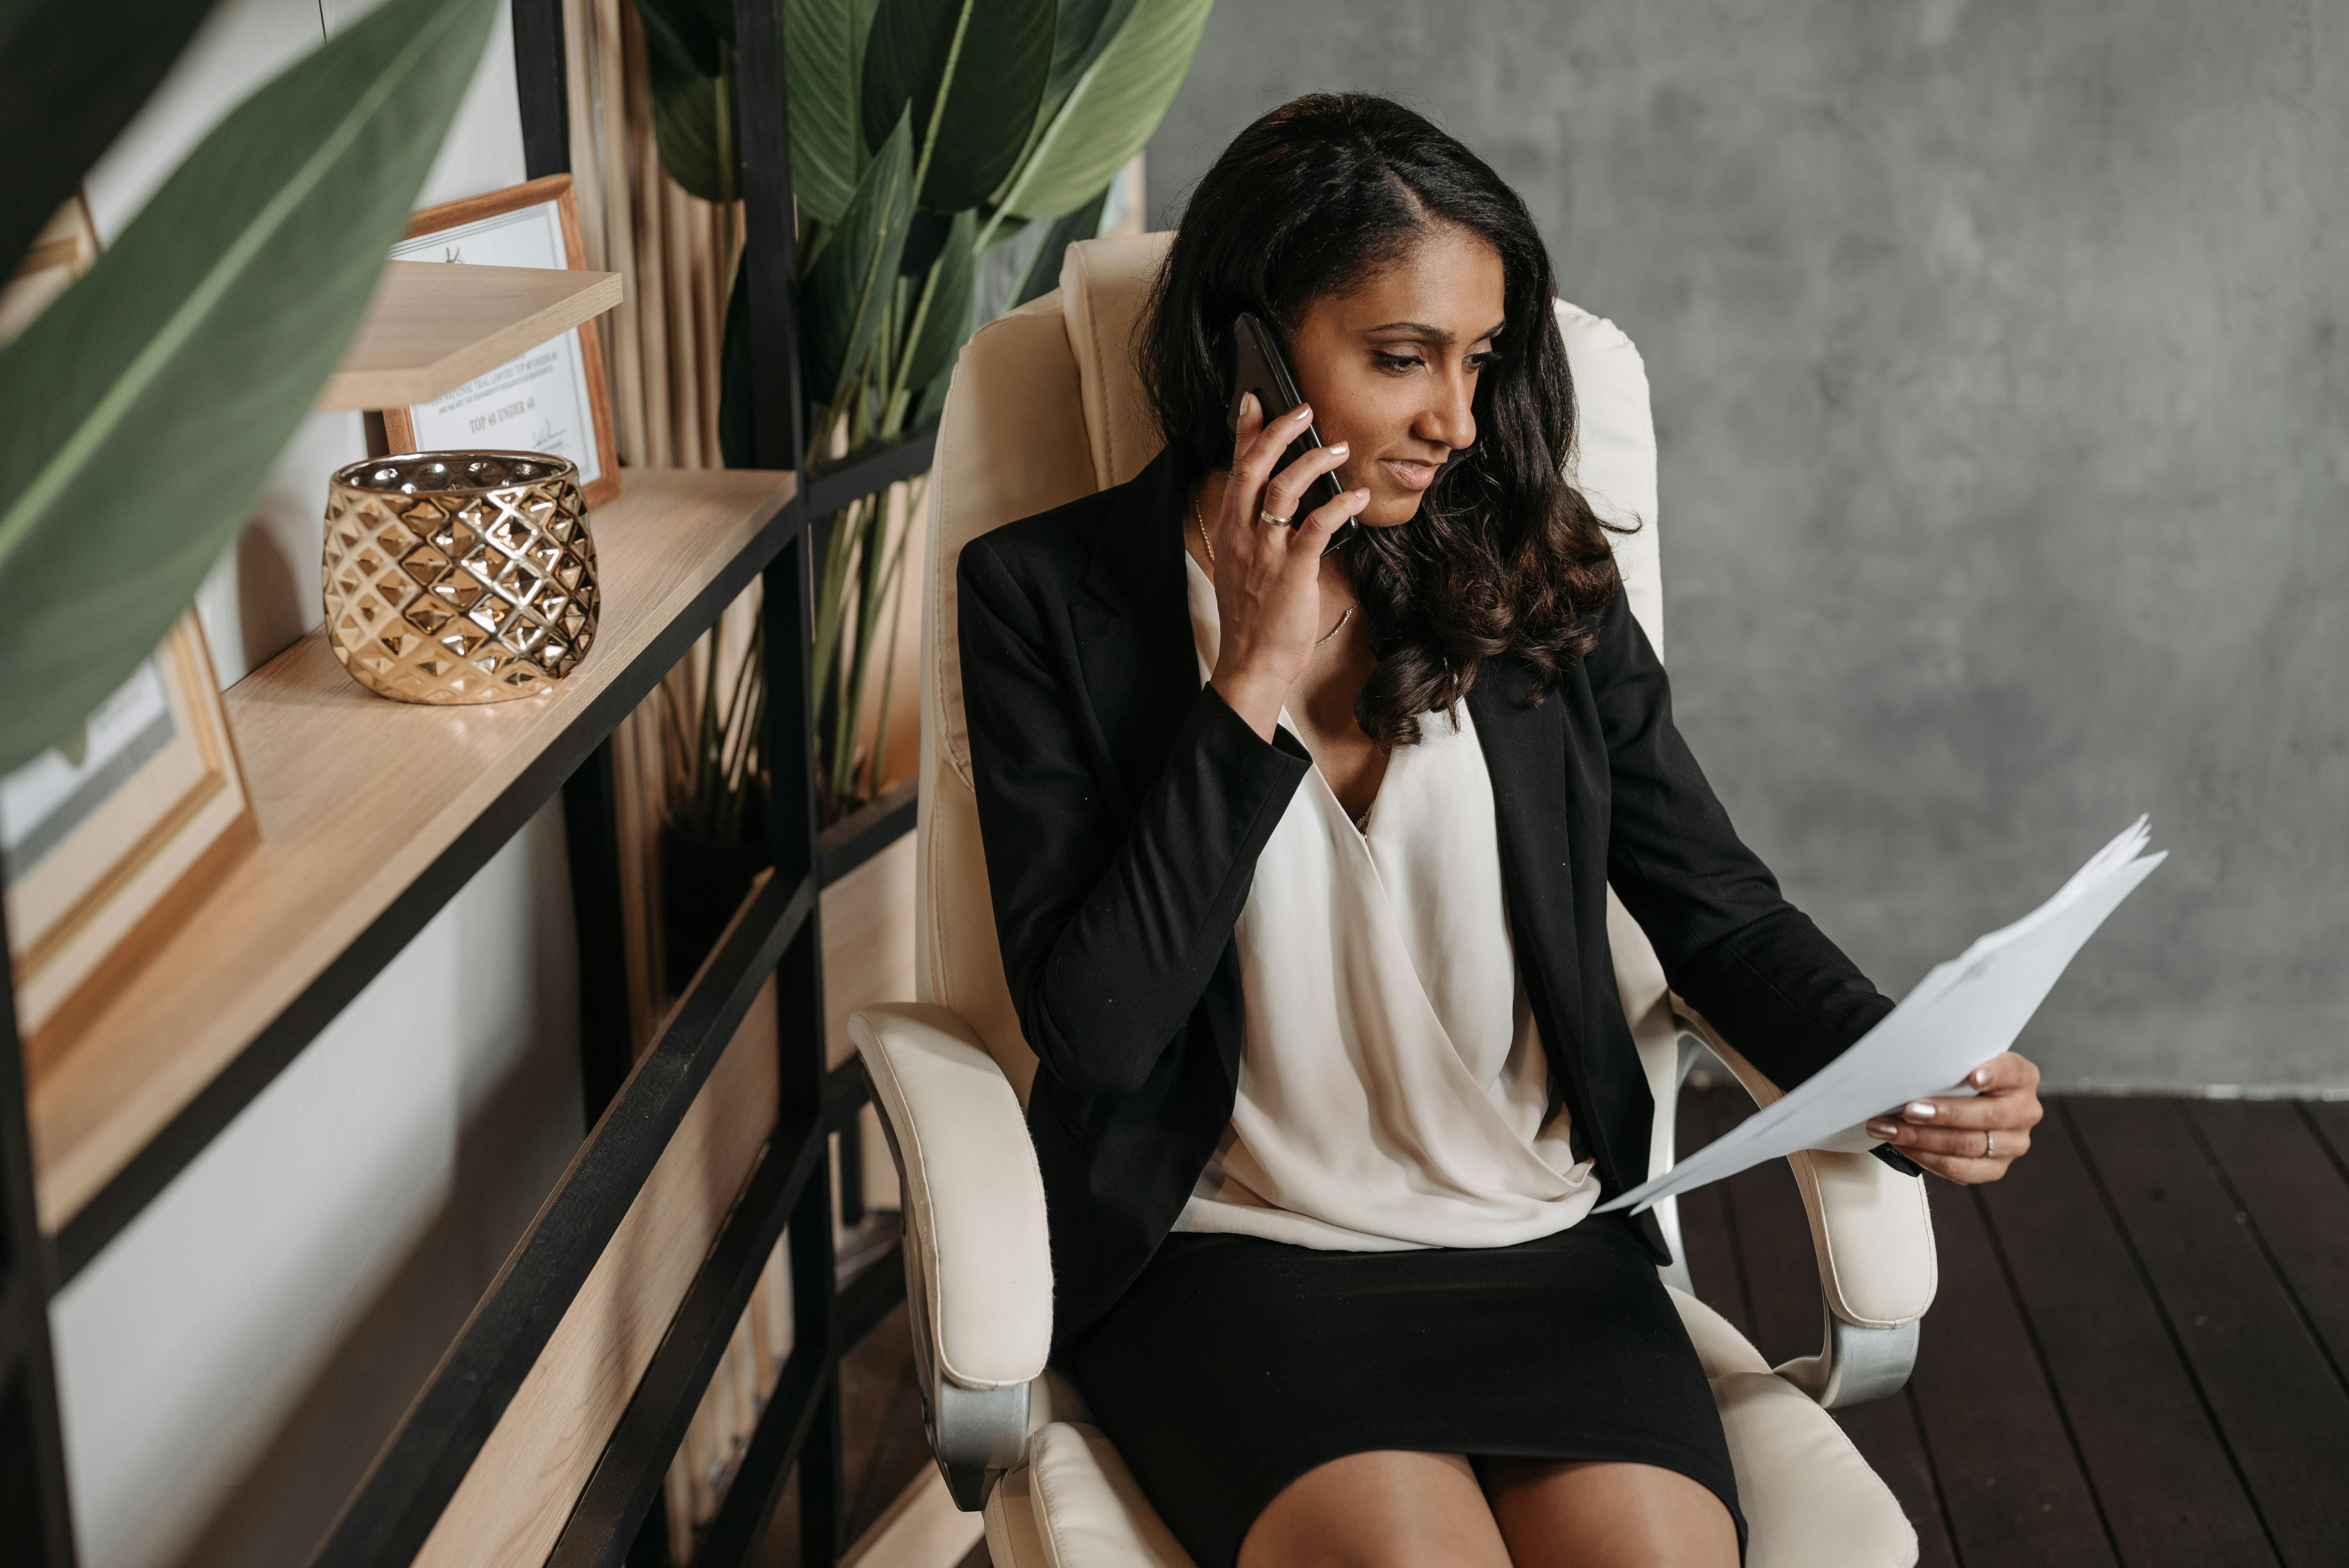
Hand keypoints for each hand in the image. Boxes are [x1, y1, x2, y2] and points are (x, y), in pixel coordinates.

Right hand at [1202, 393, 1370, 738]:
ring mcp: (1266, 551)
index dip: (1244, 432)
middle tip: (1304, 408)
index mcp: (1230, 530)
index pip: (1235, 469)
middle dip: (1278, 431)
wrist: (1251, 662)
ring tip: (1339, 448)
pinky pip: (1316, 526)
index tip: (1254, 400)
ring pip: (1283, 488)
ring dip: (1313, 461)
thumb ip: (1255, 534)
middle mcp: (1242, 534)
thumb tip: (1281, 507)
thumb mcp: (1244, 567)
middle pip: (1254, 467)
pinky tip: (1357, 496)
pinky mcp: (1292, 570)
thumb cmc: (1253, 618)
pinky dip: (1339, 505)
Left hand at [1866, 1051, 2043, 1183]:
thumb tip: (1914, 1067)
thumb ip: (1952, 1062)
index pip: (2012, 1072)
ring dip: (1922, 1138)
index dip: (1995, 1074)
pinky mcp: (1995, 1168)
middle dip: (1943, 1113)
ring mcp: (2013, 1143)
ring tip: (1889, 1128)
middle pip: (1987, 1115)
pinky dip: (1925, 1157)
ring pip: (1968, 1145)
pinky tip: (1902, 1145)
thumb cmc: (1960, 1076)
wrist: (1968, 1101)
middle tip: (1909, 1110)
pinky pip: (1959, 1169)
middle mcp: (2024, 1111)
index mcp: (2022, 1077)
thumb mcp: (1963, 1061)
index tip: (1974, 1077)